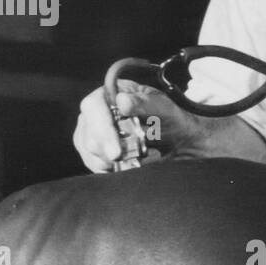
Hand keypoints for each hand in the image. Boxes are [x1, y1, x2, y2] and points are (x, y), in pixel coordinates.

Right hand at [73, 79, 209, 171]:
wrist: (175, 140)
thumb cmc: (167, 118)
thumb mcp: (162, 107)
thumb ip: (144, 103)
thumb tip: (122, 102)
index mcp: (108, 94)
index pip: (93, 107)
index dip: (102, 129)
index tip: (116, 152)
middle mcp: (94, 114)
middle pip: (90, 137)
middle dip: (113, 151)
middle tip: (138, 155)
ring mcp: (90, 135)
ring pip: (93, 156)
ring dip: (119, 161)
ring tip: (143, 155)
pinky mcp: (93, 154)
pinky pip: (98, 168)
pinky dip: (117, 170)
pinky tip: (133, 163)